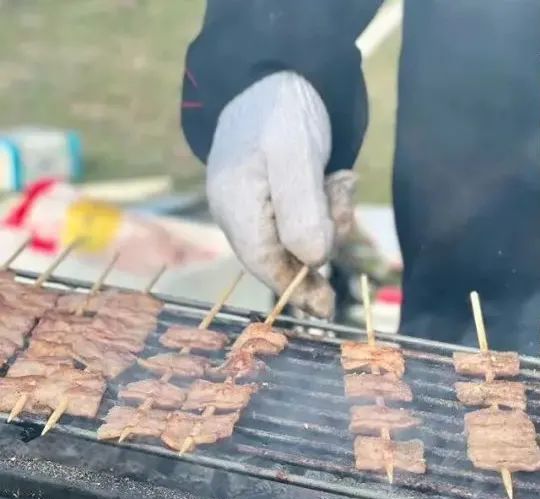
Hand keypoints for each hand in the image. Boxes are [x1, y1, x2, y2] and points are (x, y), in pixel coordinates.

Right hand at [207, 71, 356, 317]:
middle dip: (322, 234)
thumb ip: (301, 211)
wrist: (277, 74)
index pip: (262, 261)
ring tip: (336, 178)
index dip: (295, 286)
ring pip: (300, 237)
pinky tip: (333, 178)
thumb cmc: (282, 111)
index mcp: (234, 204)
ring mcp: (255, 207)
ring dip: (328, 215)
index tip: (327, 307)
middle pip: (285, 252)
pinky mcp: (275, 199)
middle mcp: (239, 212)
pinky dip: (326, 205)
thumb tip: (313, 262)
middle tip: (340, 193)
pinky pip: (305, 219)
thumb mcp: (295, 155)